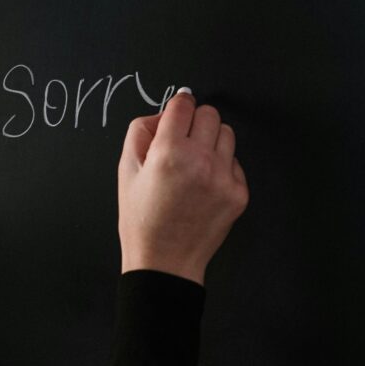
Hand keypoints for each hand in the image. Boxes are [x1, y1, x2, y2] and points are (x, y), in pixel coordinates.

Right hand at [117, 91, 249, 285]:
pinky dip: (222, 167)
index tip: (177, 113)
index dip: (178, 106)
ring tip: (195, 164)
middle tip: (183, 143)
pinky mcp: (238, 194)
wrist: (165, 261)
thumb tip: (165, 113)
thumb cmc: (142, 220)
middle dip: (195, 122)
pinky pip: (235, 162)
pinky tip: (203, 186)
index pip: (184, 104)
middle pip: (210, 114)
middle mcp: (200, 161)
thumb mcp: (125, 171)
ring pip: (227, 134)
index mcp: (168, 152)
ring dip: (211, 141)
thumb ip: (140, 131)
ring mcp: (223, 178)